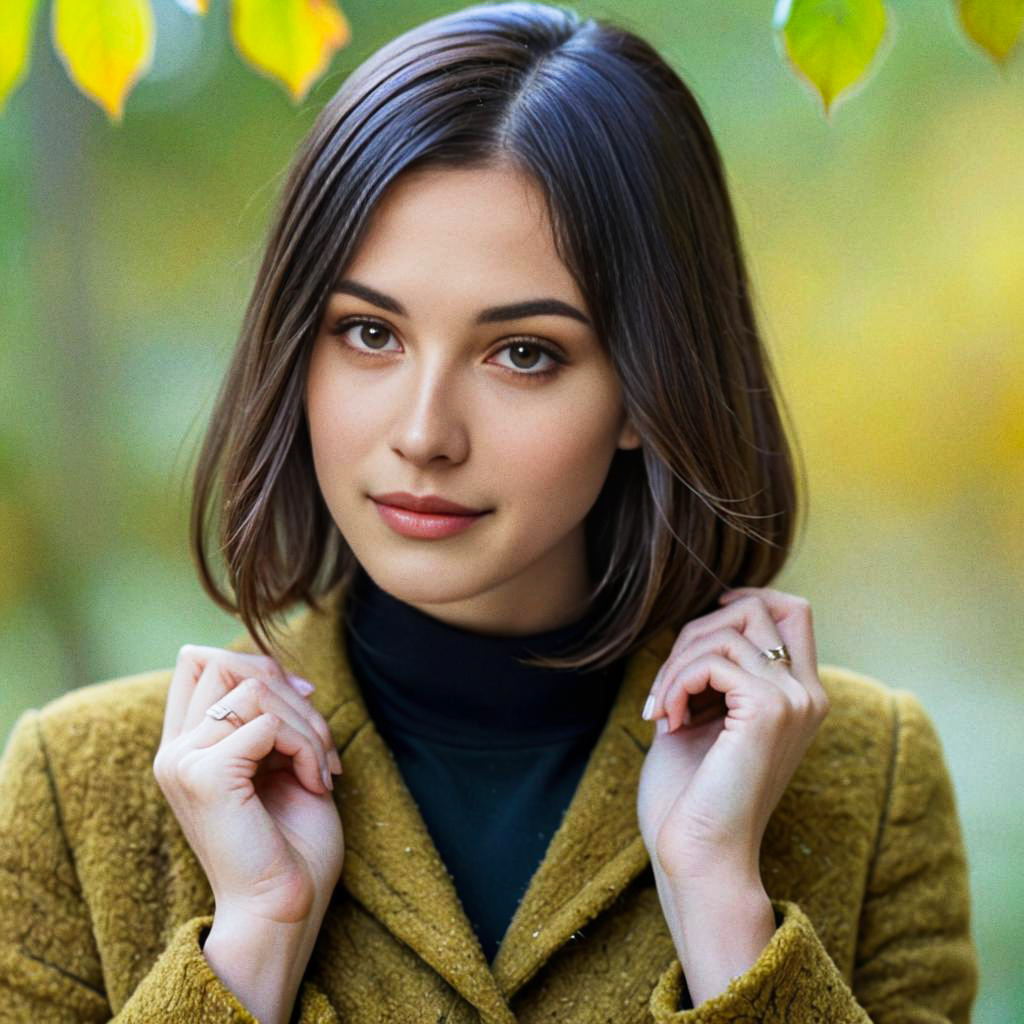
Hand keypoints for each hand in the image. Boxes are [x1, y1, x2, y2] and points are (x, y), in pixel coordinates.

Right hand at [152, 646, 344, 926]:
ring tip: (323, 767)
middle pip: (226, 663)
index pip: (199, 662)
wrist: (282, 909)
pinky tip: (316, 783)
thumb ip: (265, 718)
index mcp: (186, 746)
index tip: (300, 700)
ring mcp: (183, 761)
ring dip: (307, 723)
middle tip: (319, 740)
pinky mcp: (205, 776)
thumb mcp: (278, 762)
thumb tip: (278, 671)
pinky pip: (267, 724)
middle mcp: (174, 750)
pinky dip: (306, 746)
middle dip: (289, 689)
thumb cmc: (288, 844)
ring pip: (254, 688)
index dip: (256, 665)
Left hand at [637, 588, 830, 882]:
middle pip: (758, 608)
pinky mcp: (771, 710)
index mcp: (799, 696)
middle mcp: (808, 693)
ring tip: (663, 708)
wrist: (699, 855)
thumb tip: (697, 625)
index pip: (793, 612)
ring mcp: (795, 700)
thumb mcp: (703, 717)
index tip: (697, 633)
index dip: (745, 601)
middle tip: (667, 686)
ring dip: (678, 662)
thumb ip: (711, 673)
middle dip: (696, 633)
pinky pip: (713, 660)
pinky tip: (667, 720)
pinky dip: (676, 682)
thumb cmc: (691, 796)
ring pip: (729, 630)